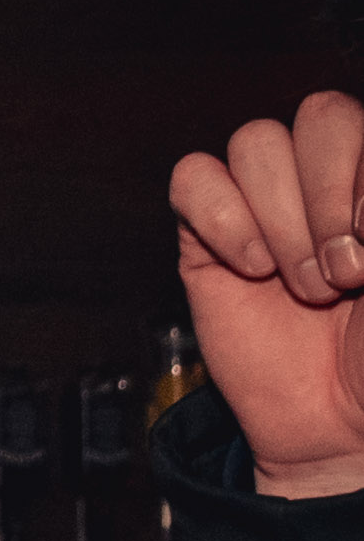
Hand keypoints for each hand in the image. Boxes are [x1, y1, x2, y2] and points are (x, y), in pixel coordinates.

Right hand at [170, 91, 363, 497]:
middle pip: (319, 115)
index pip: (362, 122)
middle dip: (328, 197)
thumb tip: (353, 204)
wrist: (340, 425)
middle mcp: (331, 179)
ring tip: (303, 284)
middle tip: (345, 273)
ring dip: (281, 220)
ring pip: (256, 143)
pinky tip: (250, 268)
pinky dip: (220, 217)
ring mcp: (268, 204)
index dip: (361, 178)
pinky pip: (193, 178)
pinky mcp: (208, 236)